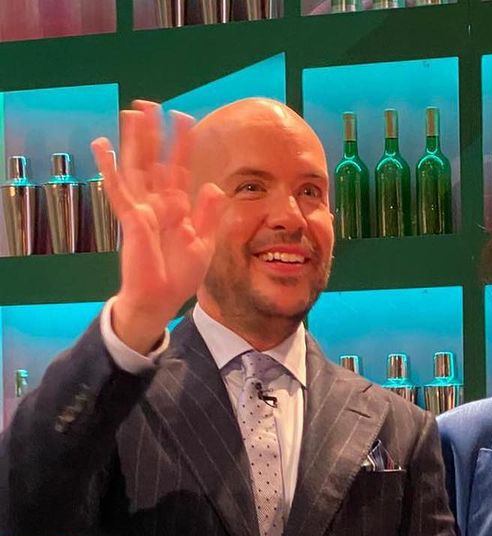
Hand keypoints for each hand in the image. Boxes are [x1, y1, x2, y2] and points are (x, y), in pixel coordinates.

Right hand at [92, 100, 225, 353]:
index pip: (179, 169)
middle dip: (153, 133)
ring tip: (131, 113)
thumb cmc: (179, 276)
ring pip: (136, 167)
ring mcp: (143, 208)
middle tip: (150, 104)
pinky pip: (118, 189)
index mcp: (177, 208)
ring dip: (134, 140)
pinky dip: (109, 167)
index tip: (184, 118)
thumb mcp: (203, 244)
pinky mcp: (131, 219)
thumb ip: (207, 215)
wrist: (161, 299)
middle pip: (154, 160)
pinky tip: (102, 145)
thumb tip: (212, 185)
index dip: (182, 144)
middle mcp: (158, 203)